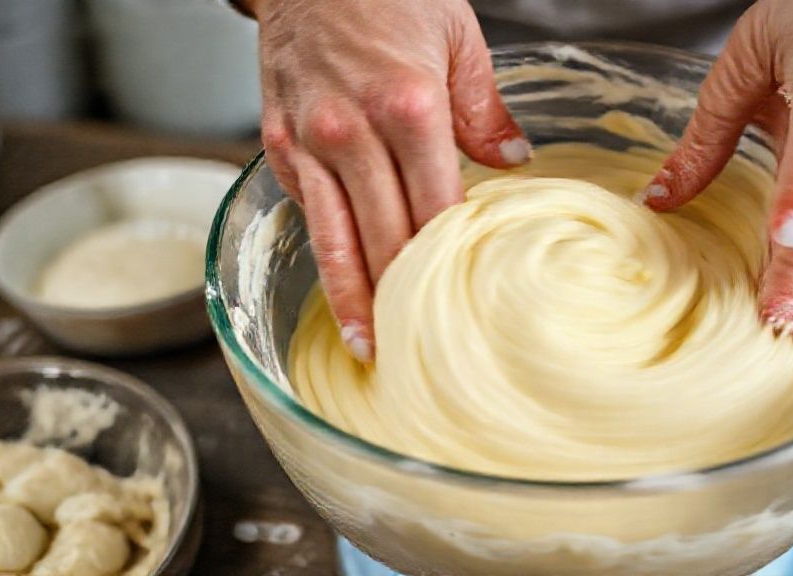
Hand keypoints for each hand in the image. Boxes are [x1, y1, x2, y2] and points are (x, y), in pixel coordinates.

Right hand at [252, 0, 529, 360]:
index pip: (436, 208)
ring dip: (354, 299)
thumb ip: (485, 110)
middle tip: (422, 350)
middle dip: (404, 297)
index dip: (449, 261)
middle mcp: (352, 132)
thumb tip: (515, 163)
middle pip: (385, 236)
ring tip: (369, 347)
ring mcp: (308, 142)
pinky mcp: (277, 144)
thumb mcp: (457, 37)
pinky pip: (305, 213)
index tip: (464, 303)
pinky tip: (340, 292)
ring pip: (335, 239)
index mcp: (408, 107)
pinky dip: (324, 258)